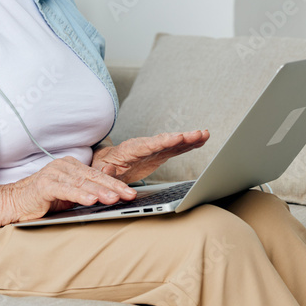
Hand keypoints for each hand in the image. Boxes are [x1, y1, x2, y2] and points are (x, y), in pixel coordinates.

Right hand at [4, 156, 137, 221]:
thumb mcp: (70, 196)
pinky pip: (65, 190)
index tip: (130, 193)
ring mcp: (53, 173)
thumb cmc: (42, 201)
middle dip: (113, 187)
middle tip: (128, 195)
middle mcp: (63, 166)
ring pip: (81, 182)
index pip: (97, 175)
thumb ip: (87, 191)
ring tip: (114, 198)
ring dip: (99, 191)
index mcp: (71, 167)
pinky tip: (90, 200)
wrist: (13, 203)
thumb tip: (111, 191)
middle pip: (93, 177)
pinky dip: (79, 195)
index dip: (115, 184)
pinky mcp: (44, 185)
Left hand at [91, 130, 209, 184]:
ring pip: (173, 143)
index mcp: (130, 150)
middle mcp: (144, 147)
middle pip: (165, 141)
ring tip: (205, 134)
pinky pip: (176, 149)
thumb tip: (108, 169)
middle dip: (182, 138)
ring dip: (189, 139)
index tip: (178, 137)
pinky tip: (200, 141)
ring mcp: (153, 150)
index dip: (164, 141)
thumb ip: (106, 171)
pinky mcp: (159, 155)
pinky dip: (188, 145)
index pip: (149, 145)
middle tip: (199, 134)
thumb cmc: (101, 166)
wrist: (104, 162)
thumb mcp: (99, 171)